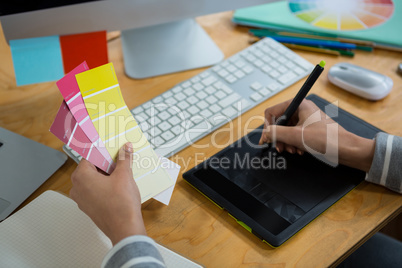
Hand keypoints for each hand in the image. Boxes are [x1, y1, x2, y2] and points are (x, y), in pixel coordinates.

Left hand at [70, 143, 145, 244]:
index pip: (90, 157)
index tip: (112, 150)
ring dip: (106, 176)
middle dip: (106, 165)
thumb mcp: (125, 175)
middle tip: (119, 161)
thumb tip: (126, 148)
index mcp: (81, 176)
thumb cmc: (121, 204)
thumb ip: (124, 158)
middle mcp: (77, 188)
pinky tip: (118, 187)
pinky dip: (105, 187)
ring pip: (93, 181)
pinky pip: (95, 192)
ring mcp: (82, 200)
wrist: (125, 228)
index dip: (103, 153)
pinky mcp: (89, 208)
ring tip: (121, 174)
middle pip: (91, 169)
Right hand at [259, 99, 374, 171]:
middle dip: (278, 137)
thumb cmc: (326, 139)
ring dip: (285, 142)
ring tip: (291, 151)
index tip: (267, 139)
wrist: (346, 149)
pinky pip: (294, 134)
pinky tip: (298, 151)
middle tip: (280, 148)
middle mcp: (301, 109)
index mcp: (298, 104)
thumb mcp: (296, 136)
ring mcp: (305, 119)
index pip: (272, 112)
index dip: (268, 126)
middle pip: (279, 122)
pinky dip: (293, 143)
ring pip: (286, 130)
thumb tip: (264, 134)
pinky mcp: (309, 128)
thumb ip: (276, 133)